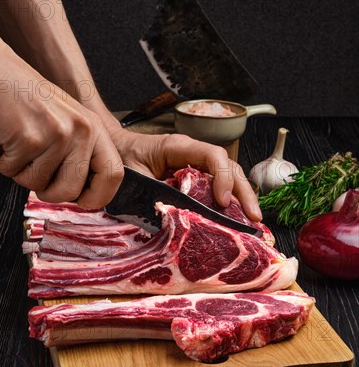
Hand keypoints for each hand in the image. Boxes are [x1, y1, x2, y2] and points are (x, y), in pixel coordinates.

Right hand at [0, 35, 123, 207]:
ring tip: (17, 143)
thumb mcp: (67, 122)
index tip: (81, 201)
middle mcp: (81, 130)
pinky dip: (1, 161)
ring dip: (19, 170)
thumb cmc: (27, 100)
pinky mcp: (29, 138)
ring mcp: (57, 134)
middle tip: (34, 171)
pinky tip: (4, 138)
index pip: (114, 175)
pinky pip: (12, 171)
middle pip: (71, 191)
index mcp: (95, 128)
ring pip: (36, 184)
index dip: (98, 197)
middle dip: (47, 191)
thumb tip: (84, 193)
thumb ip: (80, 153)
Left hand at [111, 127, 261, 221]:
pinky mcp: (194, 175)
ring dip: (241, 196)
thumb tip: (171, 217)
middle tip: (253, 216)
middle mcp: (192, 153)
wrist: (113, 149)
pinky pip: (217, 184)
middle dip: (243, 191)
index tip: (223, 201)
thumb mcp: (134, 177)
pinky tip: (236, 216)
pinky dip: (230, 200)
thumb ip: (151, 193)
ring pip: (228, 174)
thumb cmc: (122, 159)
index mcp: (178, 147)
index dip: (222, 177)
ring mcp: (195, 163)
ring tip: (252, 219)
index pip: (212, 155)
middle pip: (228, 166)